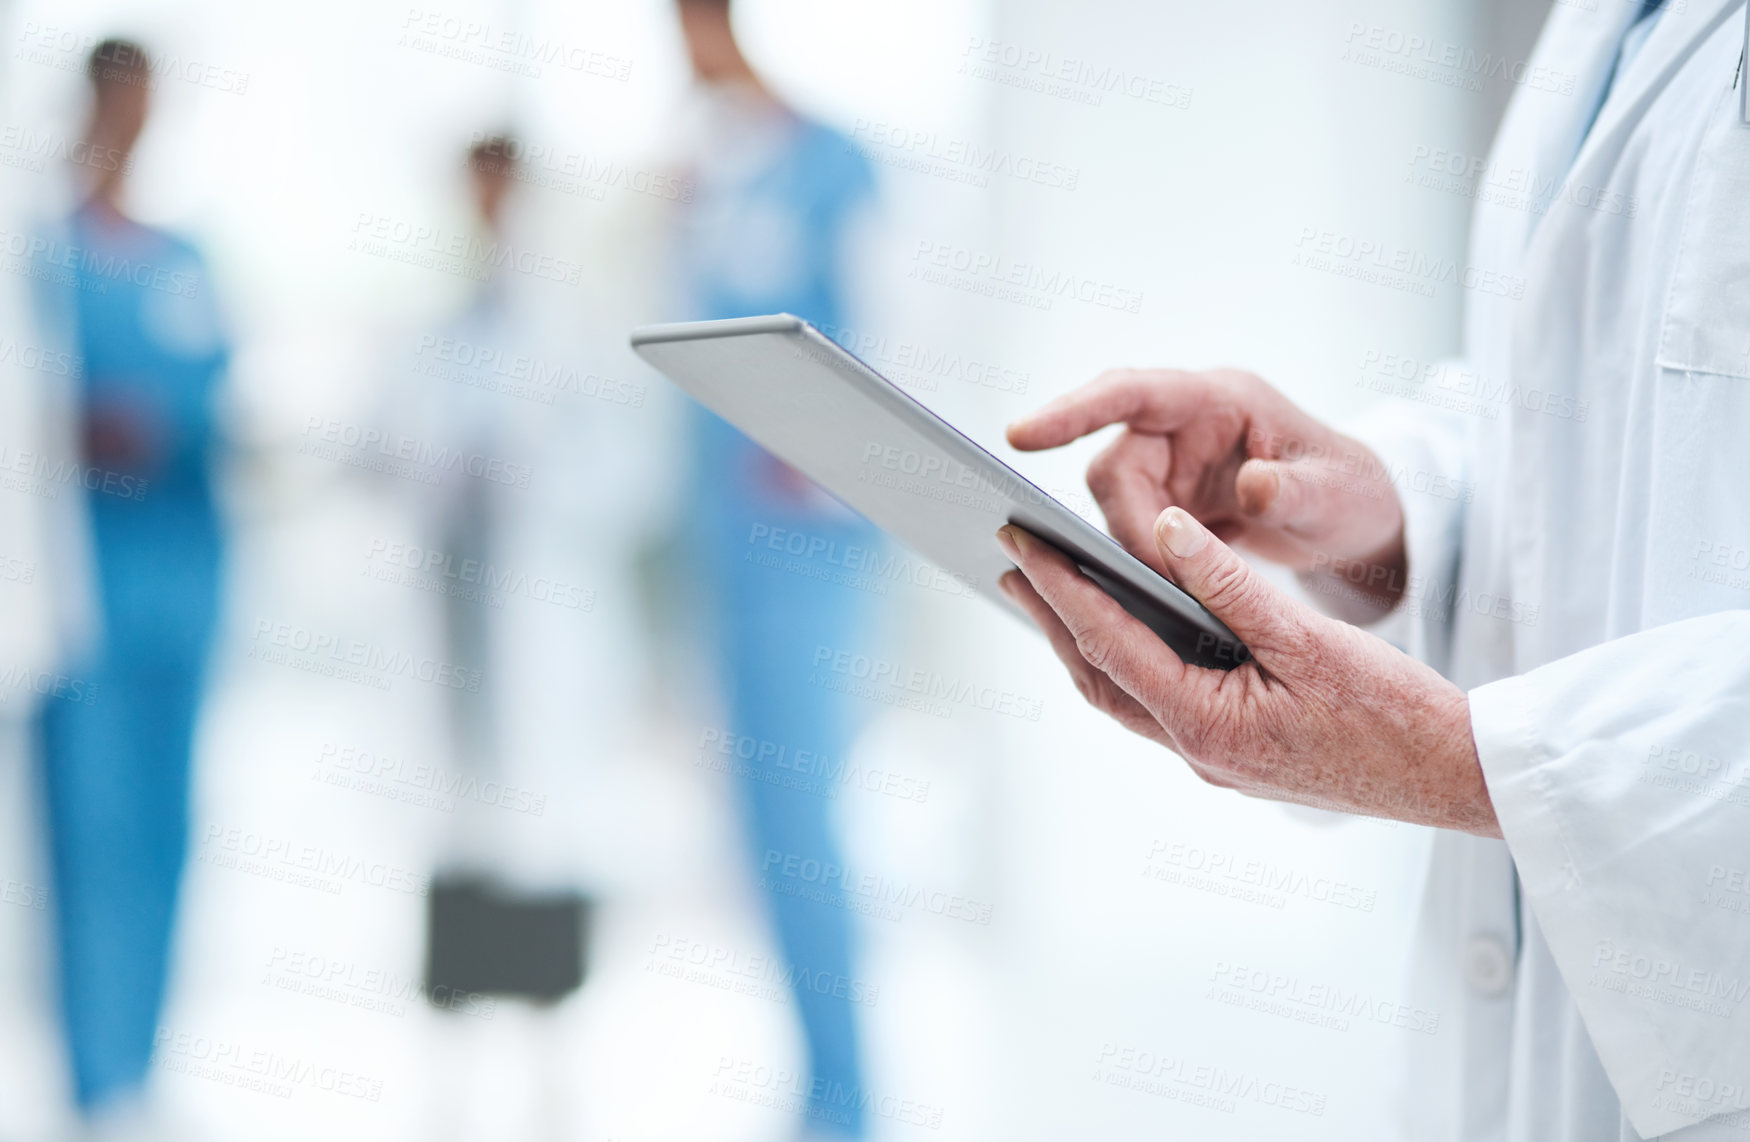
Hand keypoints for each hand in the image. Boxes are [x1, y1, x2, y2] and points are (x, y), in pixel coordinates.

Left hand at [995, 510, 1498, 834]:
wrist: (1452, 778)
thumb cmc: (1395, 712)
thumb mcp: (1311, 638)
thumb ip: (1229, 585)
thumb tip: (1163, 532)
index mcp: (1207, 725)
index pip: (1109, 644)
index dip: (1061, 588)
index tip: (1021, 540)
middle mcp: (1196, 751)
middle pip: (1097, 676)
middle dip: (1050, 616)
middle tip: (1010, 558)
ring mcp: (1211, 759)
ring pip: (1122, 694)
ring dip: (1081, 641)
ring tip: (1047, 588)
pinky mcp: (1231, 755)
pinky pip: (1157, 703)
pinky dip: (1127, 661)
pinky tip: (1125, 627)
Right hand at [1007, 368, 1406, 618]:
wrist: (1354, 518)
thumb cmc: (1350, 491)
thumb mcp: (1334, 493)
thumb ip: (1293, 490)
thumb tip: (1252, 487)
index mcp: (1217, 400)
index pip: (1129, 394)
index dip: (1071, 412)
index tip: (1021, 435)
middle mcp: (1183, 426)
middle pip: (1113, 467)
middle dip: (1126, 526)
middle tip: (1161, 578)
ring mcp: (1172, 465)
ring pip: (1115, 507)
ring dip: (1134, 549)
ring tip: (1175, 589)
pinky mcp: (1168, 503)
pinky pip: (1131, 531)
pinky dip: (1142, 563)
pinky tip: (1165, 591)